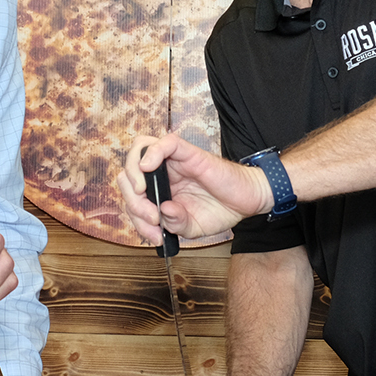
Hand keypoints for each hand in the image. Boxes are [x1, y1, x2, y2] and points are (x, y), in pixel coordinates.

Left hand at [117, 133, 271, 244]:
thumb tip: (162, 212)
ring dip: (133, 173)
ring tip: (142, 193)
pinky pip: (165, 142)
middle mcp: (163, 174)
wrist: (247, 201)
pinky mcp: (188, 152)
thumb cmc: (220, 210)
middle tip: (152, 217)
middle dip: (132, 200)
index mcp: (160, 192)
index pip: (132, 196)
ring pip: (140, 151)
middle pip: (129, 174)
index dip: (135, 215)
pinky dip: (151, 152)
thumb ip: (174, 224)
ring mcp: (174, 162)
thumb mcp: (192, 228)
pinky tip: (148, 168)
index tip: (152, 232)